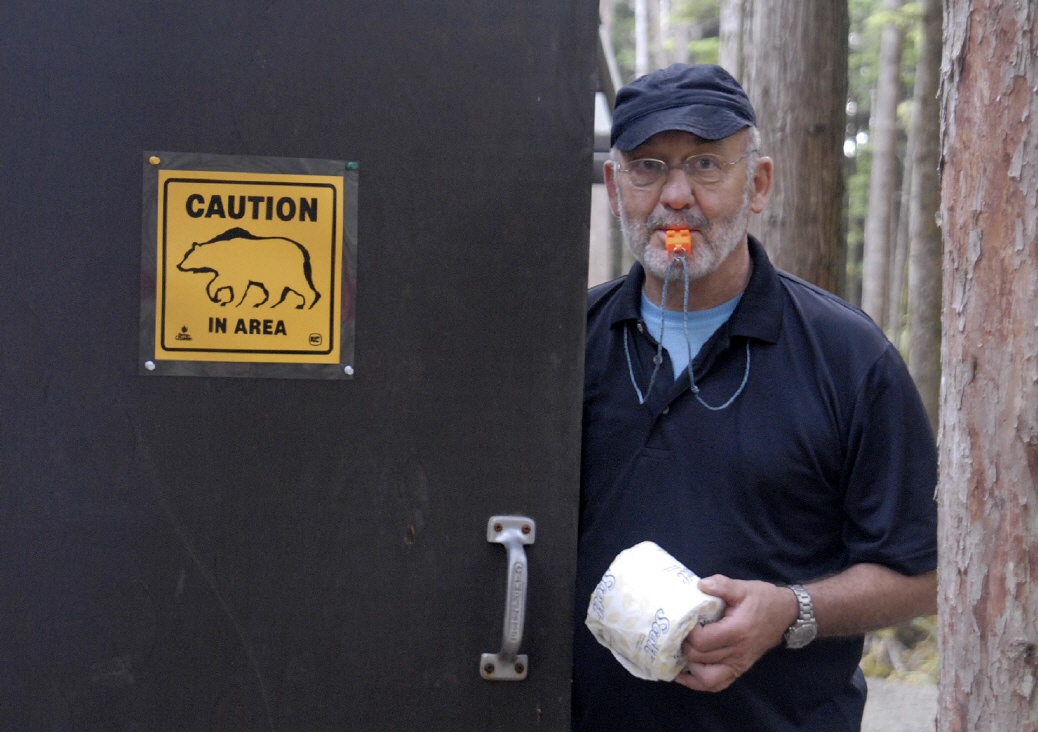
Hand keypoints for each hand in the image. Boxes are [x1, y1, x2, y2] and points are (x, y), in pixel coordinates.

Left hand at [674, 575, 797, 692]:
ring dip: (689, 667)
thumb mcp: (743, 587)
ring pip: (706, 679)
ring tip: (678, 652)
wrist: (786, 615)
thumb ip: (721, 585)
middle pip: (700, 659)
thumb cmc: (763, 600)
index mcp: (737, 631)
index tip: (683, 620)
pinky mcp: (739, 670)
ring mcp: (739, 665)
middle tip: (676, 633)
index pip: (703, 641)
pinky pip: (716, 685)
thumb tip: (699, 585)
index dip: (688, 632)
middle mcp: (737, 652)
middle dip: (683, 646)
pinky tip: (684, 672)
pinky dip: (698, 682)